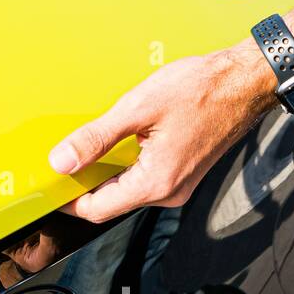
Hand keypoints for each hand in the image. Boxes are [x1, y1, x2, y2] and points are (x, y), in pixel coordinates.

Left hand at [47, 47, 273, 222]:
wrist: (244, 82)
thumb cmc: (201, 90)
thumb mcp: (137, 109)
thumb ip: (95, 138)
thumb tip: (61, 161)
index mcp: (156, 183)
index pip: (97, 210)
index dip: (68, 201)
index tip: (49, 186)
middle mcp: (168, 193)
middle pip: (111, 202)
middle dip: (85, 184)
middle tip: (64, 158)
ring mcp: (177, 185)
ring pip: (127, 189)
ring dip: (105, 172)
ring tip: (90, 144)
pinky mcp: (181, 173)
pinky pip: (143, 178)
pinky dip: (124, 164)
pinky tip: (118, 140)